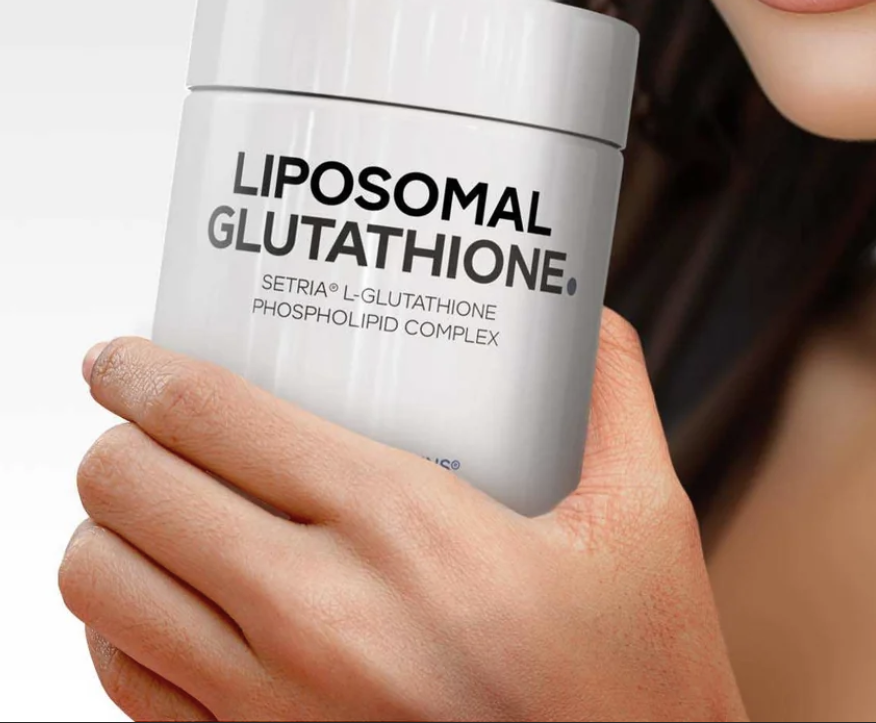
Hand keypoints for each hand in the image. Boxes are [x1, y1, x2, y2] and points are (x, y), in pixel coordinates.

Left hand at [57, 309, 748, 721]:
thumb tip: (590, 318)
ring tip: (150, 507)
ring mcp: (271, 709)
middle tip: (140, 422)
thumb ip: (616, 397)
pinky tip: (167, 602)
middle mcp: (314, 615)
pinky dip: (121, 630)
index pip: (214, 418)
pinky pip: (126, 688)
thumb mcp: (647, 520)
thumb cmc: (638, 684)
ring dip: (110, 534)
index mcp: (402, 526)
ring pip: (103, 592)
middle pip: (133, 494)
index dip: (145, 371)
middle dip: (118, 442)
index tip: (126, 354)